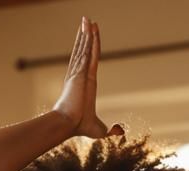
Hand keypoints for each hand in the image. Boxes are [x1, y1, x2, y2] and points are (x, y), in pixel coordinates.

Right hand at [52, 17, 124, 139]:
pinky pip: (87, 51)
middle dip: (85, 36)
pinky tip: (90, 27)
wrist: (68, 124)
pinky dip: (89, 39)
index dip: (89, 49)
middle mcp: (80, 75)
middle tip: (86, 21)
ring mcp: (79, 71)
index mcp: (85, 84)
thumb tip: (121, 133)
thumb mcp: (99, 129)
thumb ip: (110, 130)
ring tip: (87, 19)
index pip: (88, 62)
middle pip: (84, 51)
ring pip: (85, 48)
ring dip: (87, 33)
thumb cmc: (79, 127)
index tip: (89, 38)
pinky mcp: (80, 70)